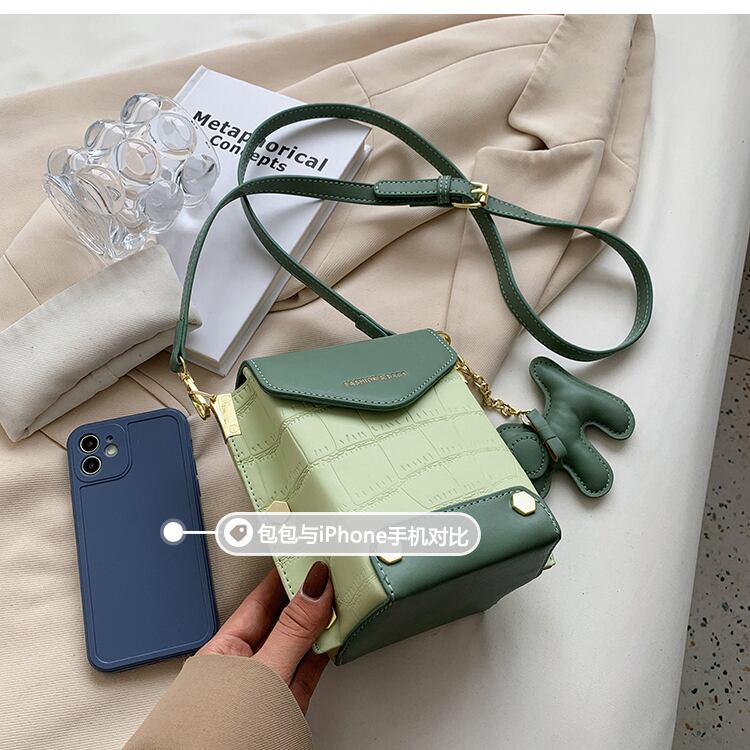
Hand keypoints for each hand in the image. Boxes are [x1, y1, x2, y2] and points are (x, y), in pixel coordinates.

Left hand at [198, 561, 332, 712]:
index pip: (258, 602)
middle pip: (281, 622)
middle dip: (306, 598)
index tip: (306, 560)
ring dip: (320, 623)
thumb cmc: (221, 733)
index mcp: (223, 652)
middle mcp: (245, 666)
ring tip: (339, 598)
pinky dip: (326, 648)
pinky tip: (337, 633)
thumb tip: (314, 588)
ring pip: (299, 643)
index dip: (283, 578)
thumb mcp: (265, 671)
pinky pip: (310, 666)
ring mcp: (268, 685)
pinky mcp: (289, 703)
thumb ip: (293, 630)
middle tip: (330, 574)